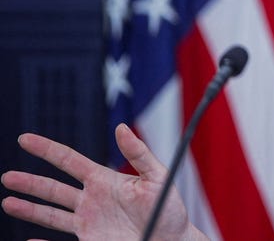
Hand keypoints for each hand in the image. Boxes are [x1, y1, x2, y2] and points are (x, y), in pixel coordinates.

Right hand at [1, 123, 204, 240]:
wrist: (172, 239)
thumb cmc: (168, 207)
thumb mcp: (157, 177)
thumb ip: (139, 153)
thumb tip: (121, 128)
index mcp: (104, 179)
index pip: (69, 160)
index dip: (47, 149)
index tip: (25, 139)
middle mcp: (91, 199)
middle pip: (52, 188)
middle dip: (29, 182)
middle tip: (7, 177)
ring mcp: (88, 221)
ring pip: (50, 214)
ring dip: (28, 209)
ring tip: (7, 201)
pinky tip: (28, 239)